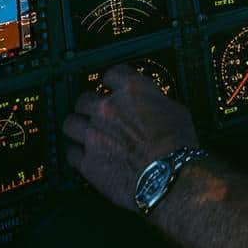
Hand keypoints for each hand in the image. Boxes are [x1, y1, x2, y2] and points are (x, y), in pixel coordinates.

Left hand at [62, 64, 199, 210]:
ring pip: (70, 123)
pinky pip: (71, 153)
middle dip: (90, 105)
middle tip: (97, 112)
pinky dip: (77, 153)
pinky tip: (86, 155)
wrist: (167, 174)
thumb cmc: (176, 142)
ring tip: (85, 132)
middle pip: (84, 98)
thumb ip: (153, 101)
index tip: (113, 86)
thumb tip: (149, 103)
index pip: (112, 74)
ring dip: (78, 126)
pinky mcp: (87, 162)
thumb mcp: (173, 108)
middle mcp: (108, 108)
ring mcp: (94, 135)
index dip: (112, 81)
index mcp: (132, 90)